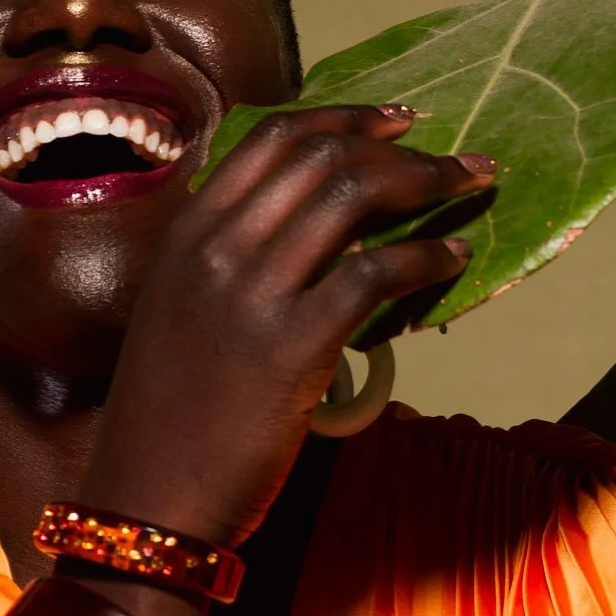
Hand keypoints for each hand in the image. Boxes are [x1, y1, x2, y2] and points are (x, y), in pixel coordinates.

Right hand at [80, 104, 492, 548]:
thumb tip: (316, 234)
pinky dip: (424, 256)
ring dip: (426, 182)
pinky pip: (373, 273)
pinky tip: (453, 260)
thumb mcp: (181, 315)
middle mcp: (215, 248)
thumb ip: (230, 263)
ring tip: (470, 189)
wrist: (146, 498)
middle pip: (321, 157)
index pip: (272, 138)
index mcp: (186, 234)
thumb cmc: (169, 419)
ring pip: (351, 196)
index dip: (344, 117)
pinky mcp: (290, 347)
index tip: (395, 120)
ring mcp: (250, 294)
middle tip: (455, 157)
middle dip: (402, 147)